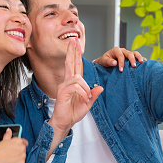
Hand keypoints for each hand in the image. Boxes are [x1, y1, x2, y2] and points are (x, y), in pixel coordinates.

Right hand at [0, 128, 27, 162]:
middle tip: (10, 154)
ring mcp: (22, 156)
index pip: (25, 142)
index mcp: (18, 141)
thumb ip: (8, 135)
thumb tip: (9, 130)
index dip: (21, 145)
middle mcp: (22, 147)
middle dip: (18, 152)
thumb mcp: (3, 140)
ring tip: (9, 159)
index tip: (17, 148)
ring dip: (18, 158)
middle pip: (23, 150)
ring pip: (22, 157)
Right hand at [47, 38, 102, 156]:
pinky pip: (75, 86)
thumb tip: (100, 87)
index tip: (75, 43)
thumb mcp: (88, 104)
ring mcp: (63, 86)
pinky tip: (83, 99)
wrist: (64, 123)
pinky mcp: (62, 92)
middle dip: (72, 51)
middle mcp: (67, 82)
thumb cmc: (73, 113)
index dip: (75, 54)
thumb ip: (93, 95)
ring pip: (77, 77)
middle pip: (70, 63)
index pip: (74, 65)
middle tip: (73, 40)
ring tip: (87, 97)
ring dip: (85, 87)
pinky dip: (83, 92)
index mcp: (73, 83)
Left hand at [93, 47, 146, 71]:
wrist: (105, 61)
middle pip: (129, 53)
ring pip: (134, 53)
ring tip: (142, 62)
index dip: (121, 63)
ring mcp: (127, 53)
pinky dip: (141, 58)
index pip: (120, 56)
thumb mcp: (104, 60)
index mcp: (116, 50)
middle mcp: (122, 50)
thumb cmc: (105, 60)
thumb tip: (115, 62)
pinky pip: (136, 56)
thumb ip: (108, 61)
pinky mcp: (130, 57)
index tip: (121, 70)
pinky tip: (145, 62)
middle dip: (132, 60)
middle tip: (133, 66)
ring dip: (138, 57)